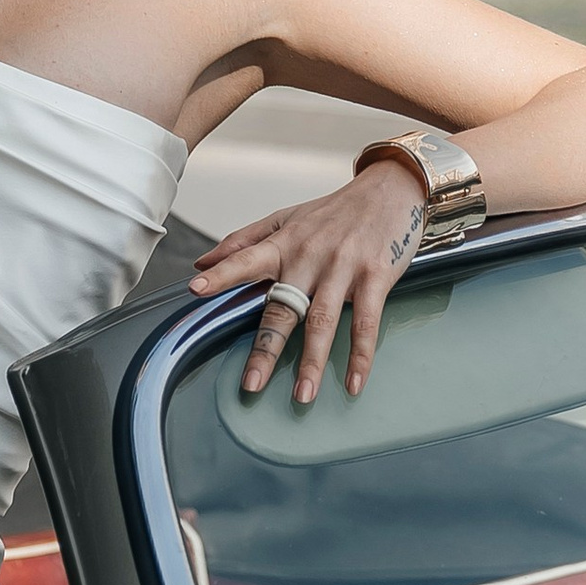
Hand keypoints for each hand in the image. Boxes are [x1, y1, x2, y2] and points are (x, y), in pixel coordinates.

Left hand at [188, 160, 429, 405]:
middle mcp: (310, 256)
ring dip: (312, 362)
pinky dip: (361, 356)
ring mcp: (343, 268)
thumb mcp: (286, 218)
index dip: (222, 274)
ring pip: (322, 322)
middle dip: (266, 348)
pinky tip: (355, 384)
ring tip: (302, 395)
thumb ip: (243, 241)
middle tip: (251, 384)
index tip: (196, 289)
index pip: (246, 258)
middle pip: (283, 308)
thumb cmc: (334, 210)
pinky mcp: (375, 277)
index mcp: (285, 243)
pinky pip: (366, 323)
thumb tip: (200, 263)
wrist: (389, 189)